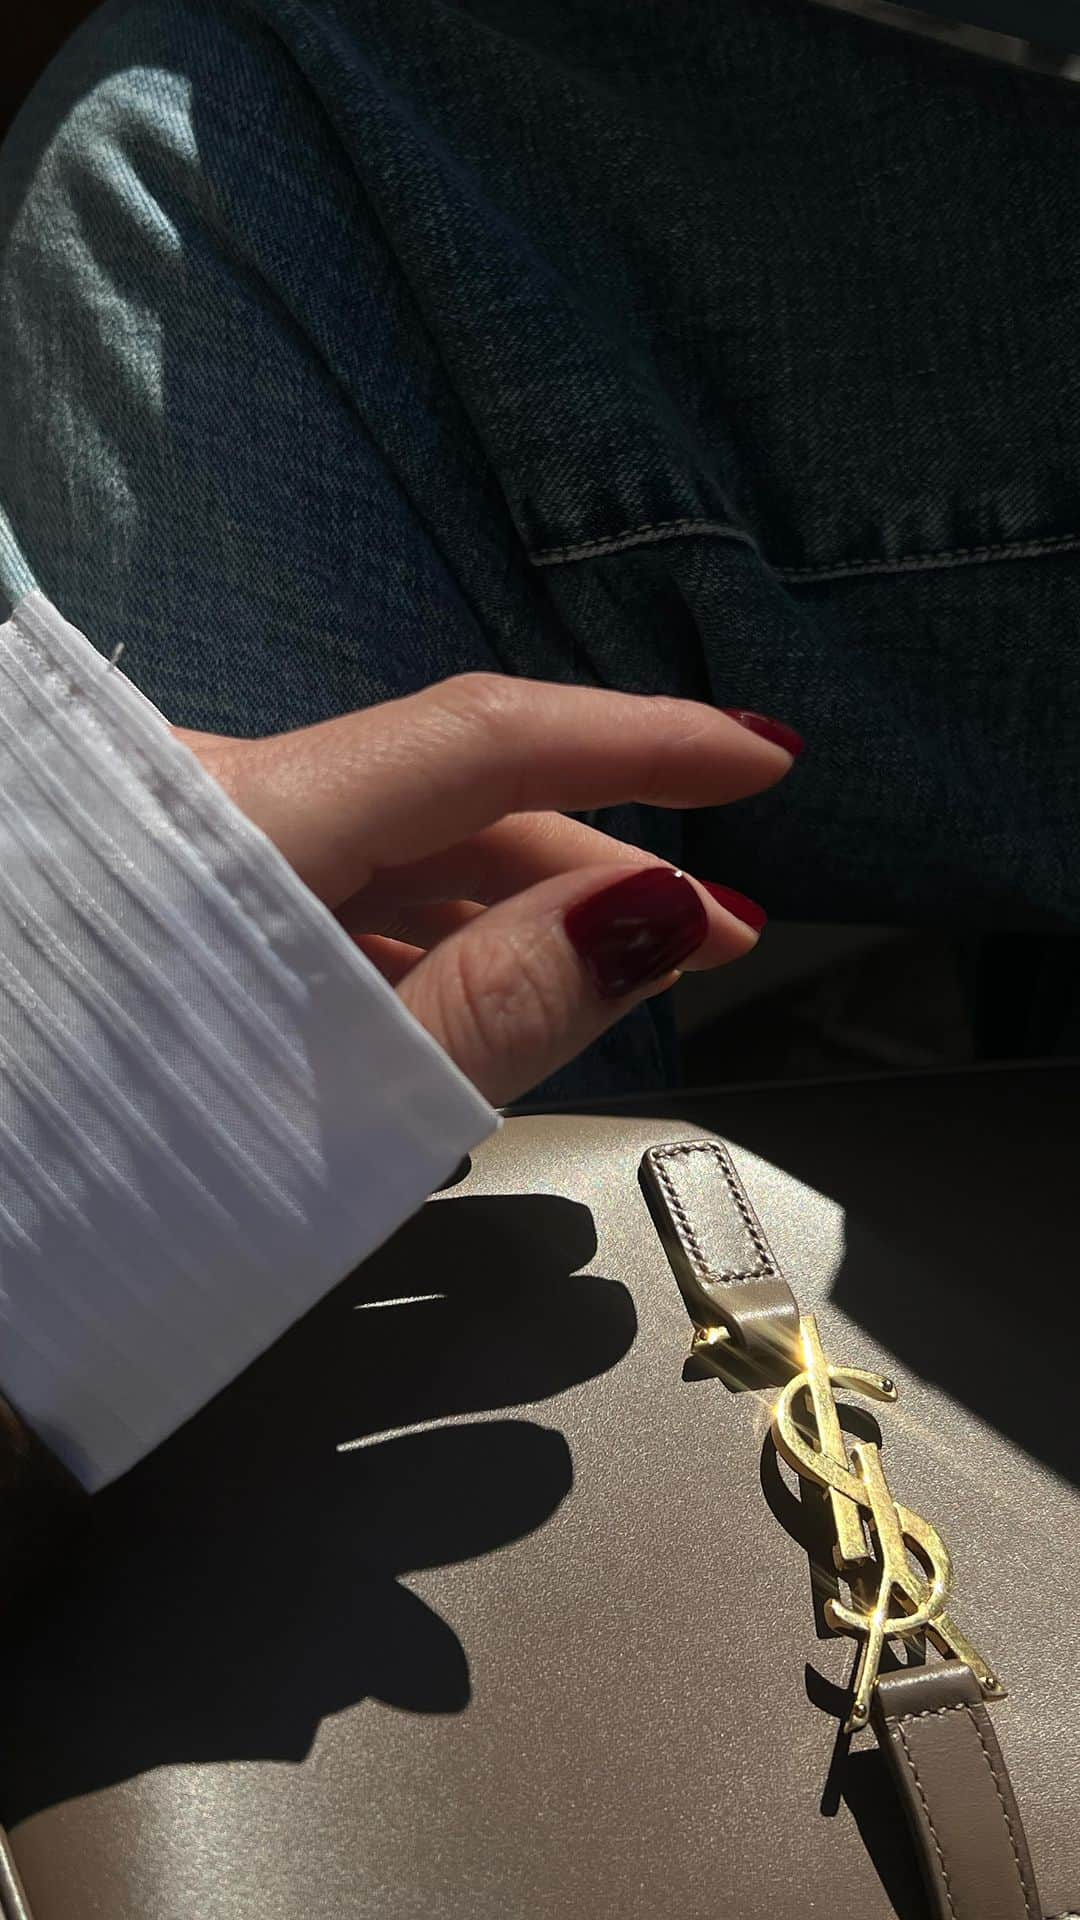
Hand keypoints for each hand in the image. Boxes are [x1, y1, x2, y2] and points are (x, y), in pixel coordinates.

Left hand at [175, 675, 800, 1104]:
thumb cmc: (105, 1207)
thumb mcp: (332, 1113)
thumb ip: (504, 1005)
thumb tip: (665, 909)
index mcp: (240, 823)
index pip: (484, 737)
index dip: (642, 742)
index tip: (761, 761)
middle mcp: (198, 802)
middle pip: (438, 797)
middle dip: (590, 862)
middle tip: (712, 938)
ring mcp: (163, 852)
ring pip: (375, 852)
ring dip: (504, 911)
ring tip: (609, 978)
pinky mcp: (143, 906)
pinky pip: (310, 896)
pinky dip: (406, 942)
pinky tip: (464, 996)